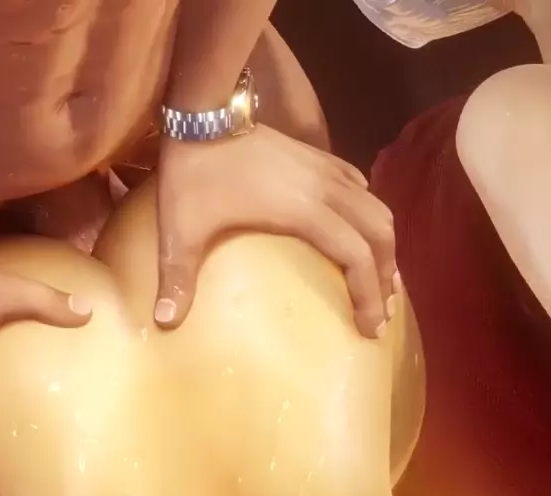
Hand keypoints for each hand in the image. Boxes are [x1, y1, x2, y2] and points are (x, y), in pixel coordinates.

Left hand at [155, 125, 397, 337]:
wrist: (200, 113)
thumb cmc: (193, 172)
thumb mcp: (180, 229)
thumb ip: (177, 277)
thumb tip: (163, 324)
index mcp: (304, 210)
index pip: (357, 256)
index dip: (370, 294)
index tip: (370, 327)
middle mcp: (326, 188)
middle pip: (379, 233)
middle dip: (386, 273)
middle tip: (381, 309)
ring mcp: (324, 168)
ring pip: (375, 207)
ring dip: (383, 243)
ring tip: (378, 276)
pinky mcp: (316, 156)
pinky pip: (358, 186)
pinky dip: (367, 212)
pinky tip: (357, 230)